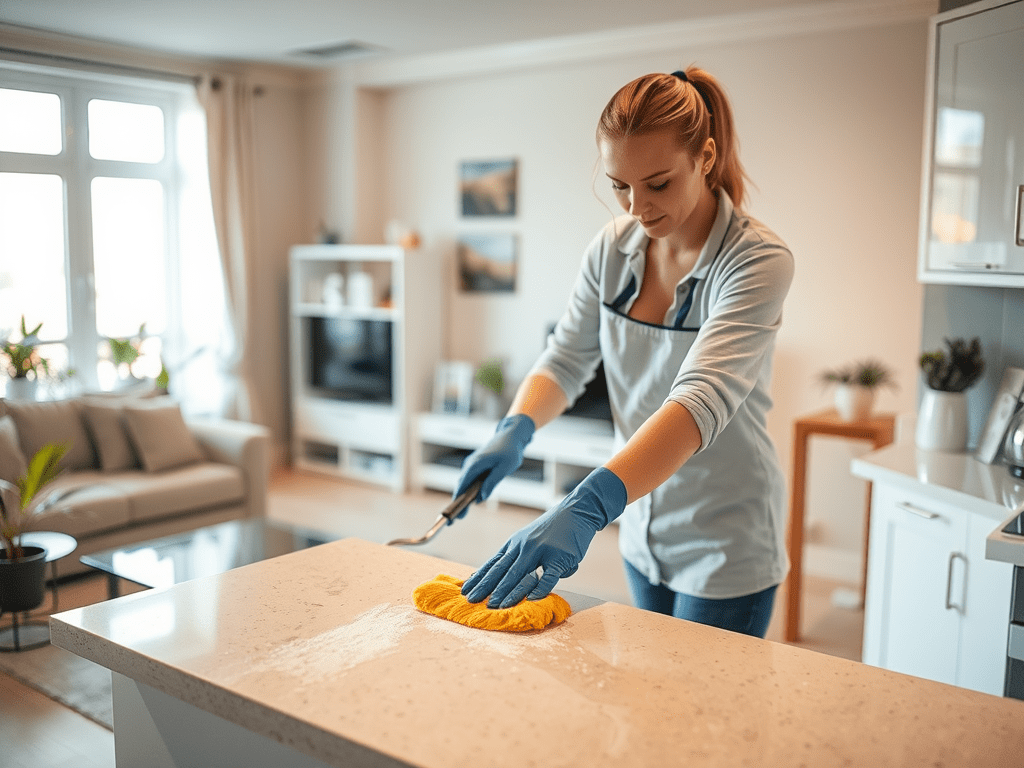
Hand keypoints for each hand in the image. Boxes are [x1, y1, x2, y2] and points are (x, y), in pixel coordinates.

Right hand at [451, 414, 535, 514]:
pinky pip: (470, 480)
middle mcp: (471, 464)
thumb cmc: (509, 451)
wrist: (511, 436)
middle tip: (457, 519)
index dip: (456, 500)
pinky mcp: (477, 466)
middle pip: (461, 486)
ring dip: (463, 497)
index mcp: (475, 464)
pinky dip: (469, 490)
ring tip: (462, 514)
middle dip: (458, 502)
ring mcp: (473, 465)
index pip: (462, 485)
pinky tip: (471, 500)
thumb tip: (481, 497)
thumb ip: (492, 482)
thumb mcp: (504, 468)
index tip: (453, 512)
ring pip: (465, 483)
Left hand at [461, 467, 627, 607]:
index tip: (465, 590)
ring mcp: (541, 551)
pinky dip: (541, 588)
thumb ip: (517, 556)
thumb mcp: (528, 538)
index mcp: (514, 544)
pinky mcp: (560, 557)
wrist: (577, 510)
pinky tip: (533, 599)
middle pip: (502, 570)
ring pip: (521, 575)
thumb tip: (505, 578)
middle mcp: (524, 547)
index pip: (493, 564)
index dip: (479, 578)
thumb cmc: (552, 528)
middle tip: (473, 601)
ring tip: (497, 605)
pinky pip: (549, 576)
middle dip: (486, 587)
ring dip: (508, 592)